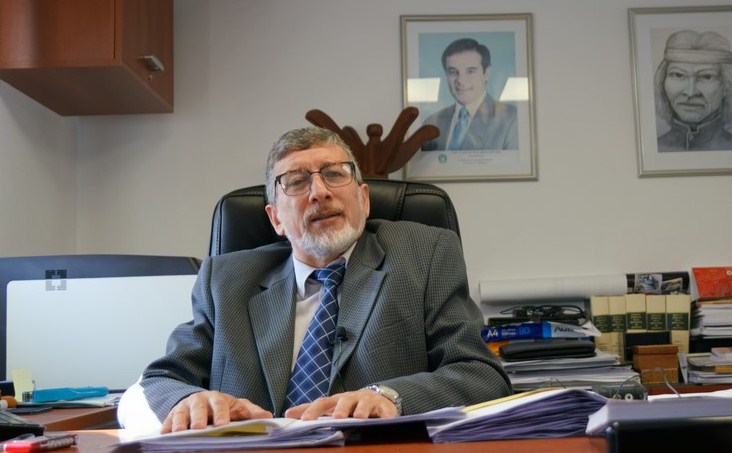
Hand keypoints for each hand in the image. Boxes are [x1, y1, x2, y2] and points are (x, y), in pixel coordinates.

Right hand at [161, 390, 272, 432]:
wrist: (201, 401)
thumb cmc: (223, 407)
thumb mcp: (237, 407)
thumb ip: (251, 412)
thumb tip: (268, 416)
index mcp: (217, 398)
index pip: (220, 404)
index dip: (221, 414)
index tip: (223, 424)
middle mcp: (199, 400)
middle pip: (198, 407)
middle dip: (198, 417)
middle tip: (199, 429)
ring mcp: (184, 407)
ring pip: (180, 413)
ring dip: (179, 423)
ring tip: (178, 434)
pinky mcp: (172, 415)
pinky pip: (167, 421)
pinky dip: (165, 427)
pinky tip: (164, 437)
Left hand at [284, 389, 398, 420]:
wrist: (376, 399)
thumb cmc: (349, 407)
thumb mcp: (332, 409)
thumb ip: (314, 412)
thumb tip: (287, 414)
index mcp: (335, 401)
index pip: (321, 403)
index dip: (311, 410)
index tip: (300, 419)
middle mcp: (350, 398)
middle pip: (343, 401)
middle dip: (339, 409)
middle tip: (336, 418)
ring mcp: (366, 401)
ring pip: (363, 404)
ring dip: (361, 410)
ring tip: (359, 417)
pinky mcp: (383, 406)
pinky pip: (385, 411)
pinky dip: (385, 415)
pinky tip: (385, 421)